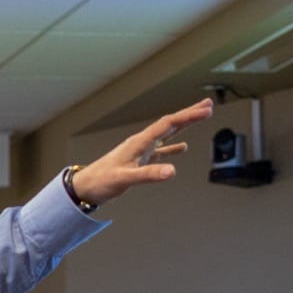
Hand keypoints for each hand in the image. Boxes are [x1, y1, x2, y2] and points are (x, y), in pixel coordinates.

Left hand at [73, 97, 214, 206]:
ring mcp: (141, 151)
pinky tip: (182, 148)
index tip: (206, 109)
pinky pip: (161, 150)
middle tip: (209, 104)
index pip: (168, 124)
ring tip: (199, 117)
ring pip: (167, 134)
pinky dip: (173, 147)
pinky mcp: (139, 161)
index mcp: (139, 142)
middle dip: (190, 114)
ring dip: (184, 126)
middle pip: (170, 124)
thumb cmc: (100, 182)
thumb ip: (148, 175)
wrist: (83, 188)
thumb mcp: (125, 179)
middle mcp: (141, 143)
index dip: (188, 116)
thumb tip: (172, 171)